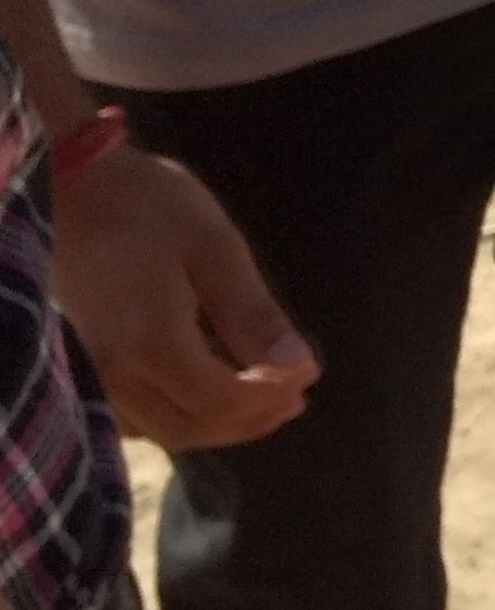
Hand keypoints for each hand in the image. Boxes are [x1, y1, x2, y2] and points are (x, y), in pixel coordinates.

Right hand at [51, 148, 314, 451]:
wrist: (69, 184)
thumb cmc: (146, 206)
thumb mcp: (214, 248)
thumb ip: (254, 315)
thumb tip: (301, 368)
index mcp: (149, 343)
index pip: (220, 398)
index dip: (269, 396)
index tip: (310, 374)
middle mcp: (112, 372)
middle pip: (189, 425)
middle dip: (248, 421)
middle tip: (296, 398)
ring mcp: (89, 371)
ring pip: (159, 425)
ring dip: (215, 423)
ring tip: (265, 401)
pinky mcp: (80, 361)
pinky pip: (133, 413)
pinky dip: (177, 413)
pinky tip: (206, 392)